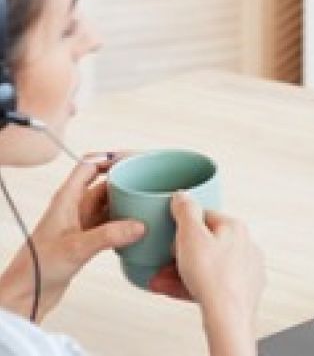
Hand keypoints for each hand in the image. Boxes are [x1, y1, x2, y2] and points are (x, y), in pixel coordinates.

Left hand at [0, 153, 145, 321]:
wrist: (26, 294)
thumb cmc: (37, 268)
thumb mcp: (75, 248)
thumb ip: (108, 235)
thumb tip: (139, 225)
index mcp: (67, 199)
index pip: (90, 165)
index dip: (111, 158)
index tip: (133, 159)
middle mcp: (75, 207)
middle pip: (105, 182)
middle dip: (126, 179)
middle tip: (148, 180)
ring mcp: (82, 222)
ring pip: (110, 202)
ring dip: (127, 201)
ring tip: (148, 201)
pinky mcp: (87, 238)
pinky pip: (112, 222)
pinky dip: (126, 221)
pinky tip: (139, 227)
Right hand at [148, 192, 264, 331]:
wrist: (229, 316)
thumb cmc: (213, 277)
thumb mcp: (190, 235)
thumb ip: (185, 211)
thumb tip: (183, 195)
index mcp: (235, 226)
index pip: (204, 216)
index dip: (182, 226)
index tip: (169, 236)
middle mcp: (245, 245)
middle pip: (204, 244)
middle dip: (177, 254)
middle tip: (160, 262)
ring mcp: (245, 269)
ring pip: (207, 266)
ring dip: (180, 272)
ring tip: (159, 280)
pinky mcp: (242, 289)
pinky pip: (213, 283)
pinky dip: (193, 286)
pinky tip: (174, 290)